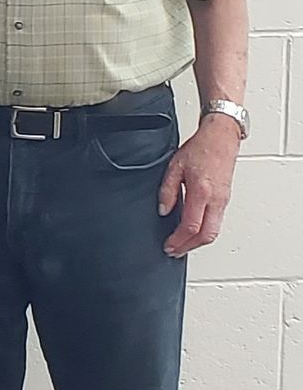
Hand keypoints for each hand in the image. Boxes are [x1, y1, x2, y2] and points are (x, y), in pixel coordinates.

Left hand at [159, 116, 240, 256]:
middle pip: (206, 235)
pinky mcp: (225, 199)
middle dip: (189, 247)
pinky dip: (204, 232)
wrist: (221, 138)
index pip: (191, 226)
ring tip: (180, 245)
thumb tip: (163, 210)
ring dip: (197, 242)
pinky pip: (216, 222)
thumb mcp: (174, 167)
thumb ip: (167, 191)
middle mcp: (216, 199)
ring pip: (214, 231)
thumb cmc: (200, 149)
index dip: (178, 240)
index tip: (168, 246)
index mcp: (202, 192)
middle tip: (174, 251)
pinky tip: (192, 232)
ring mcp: (223, 201)